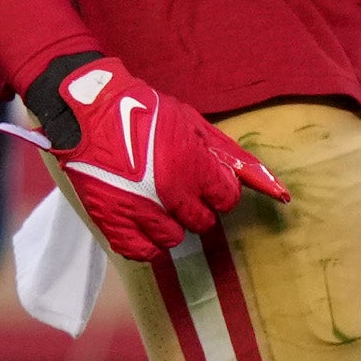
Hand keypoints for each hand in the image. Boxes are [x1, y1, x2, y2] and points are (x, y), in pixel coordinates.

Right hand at [31, 51, 283, 264]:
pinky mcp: (111, 219)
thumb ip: (228, 155)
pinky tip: (144, 225)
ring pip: (174, 239)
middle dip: (195, 206)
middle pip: (202, 222)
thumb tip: (272, 185)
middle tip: (177, 189)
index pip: (226, 200)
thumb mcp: (192, 122)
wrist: (87, 109)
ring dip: (169, 223)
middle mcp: (169, 193)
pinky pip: (140, 251)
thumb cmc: (142, 109)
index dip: (217, 190)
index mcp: (192, 167)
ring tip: (156, 204)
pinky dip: (146, 243)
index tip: (204, 181)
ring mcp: (138, 209)